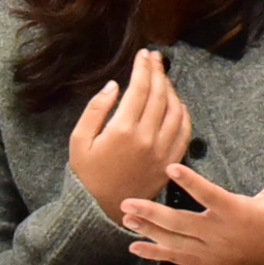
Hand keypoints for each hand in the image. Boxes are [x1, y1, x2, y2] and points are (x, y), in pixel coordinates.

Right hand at [67, 51, 193, 217]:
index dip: (143, 68)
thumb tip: (114, 85)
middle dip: (158, 72)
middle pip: (159, 95)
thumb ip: (96, 109)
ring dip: (171, 90)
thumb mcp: (79, 140)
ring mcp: (162, 151)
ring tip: (163, 78)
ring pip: (175, 110)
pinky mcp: (170, 163)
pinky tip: (176, 104)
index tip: (144, 54)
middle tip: (155, 58)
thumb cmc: (86, 174)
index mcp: (122, 130)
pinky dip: (183, 113)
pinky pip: (184, 132)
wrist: (100, 210)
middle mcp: (146, 138)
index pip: (139, 89)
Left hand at [119, 124, 263, 264]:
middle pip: (181, 223)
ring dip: (149, 230)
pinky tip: (135, 246)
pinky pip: (177, 259)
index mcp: (238, 213)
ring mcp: (211, 252)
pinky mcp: (206, 264)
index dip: (190, 182)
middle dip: (152, 212)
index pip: (210, 195)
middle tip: (128, 201)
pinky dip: (155, 253)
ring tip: (126, 218)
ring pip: (174, 242)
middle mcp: (220, 234)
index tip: (170, 167)